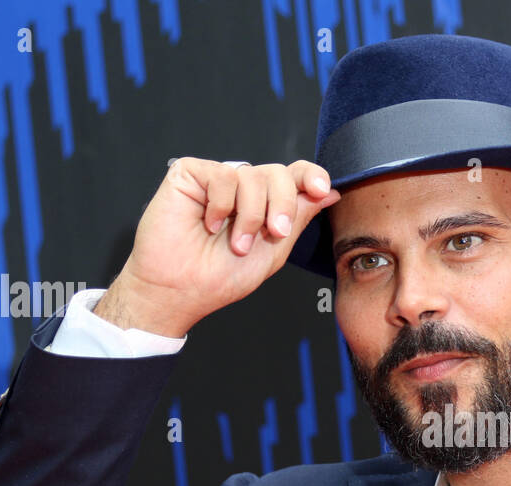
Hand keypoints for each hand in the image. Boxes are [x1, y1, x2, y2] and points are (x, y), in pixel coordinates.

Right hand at [95, 158, 340, 336]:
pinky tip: (209, 224)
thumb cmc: (220, 277)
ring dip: (250, 215)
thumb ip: (299, 218)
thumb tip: (329, 192)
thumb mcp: (273, 250)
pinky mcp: (192, 174)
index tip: (320, 188)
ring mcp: (218, 179)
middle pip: (279, 173)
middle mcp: (244, 188)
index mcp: (266, 204)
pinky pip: (223, 176)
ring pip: (253, 175)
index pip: (294, 176)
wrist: (181, 289)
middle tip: (274, 233)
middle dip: (283, 204)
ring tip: (236, 242)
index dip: (311, 176)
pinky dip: (221, 205)